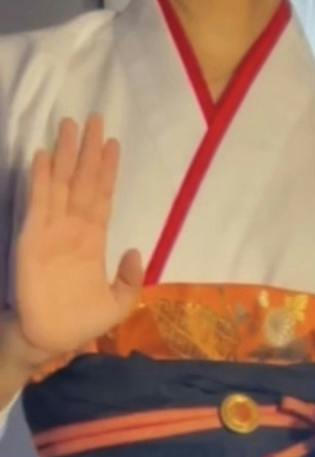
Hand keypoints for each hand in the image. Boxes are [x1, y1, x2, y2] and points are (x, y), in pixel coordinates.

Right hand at [14, 116, 142, 359]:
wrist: (51, 337)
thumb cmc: (81, 321)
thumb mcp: (118, 305)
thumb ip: (130, 280)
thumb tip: (137, 251)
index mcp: (93, 241)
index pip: (102, 197)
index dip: (107, 171)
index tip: (113, 144)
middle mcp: (73, 228)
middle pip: (82, 181)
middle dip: (88, 151)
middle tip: (94, 118)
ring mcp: (52, 229)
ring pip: (60, 183)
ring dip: (64, 154)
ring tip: (69, 124)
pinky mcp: (33, 236)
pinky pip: (38, 202)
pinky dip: (40, 179)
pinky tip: (43, 156)